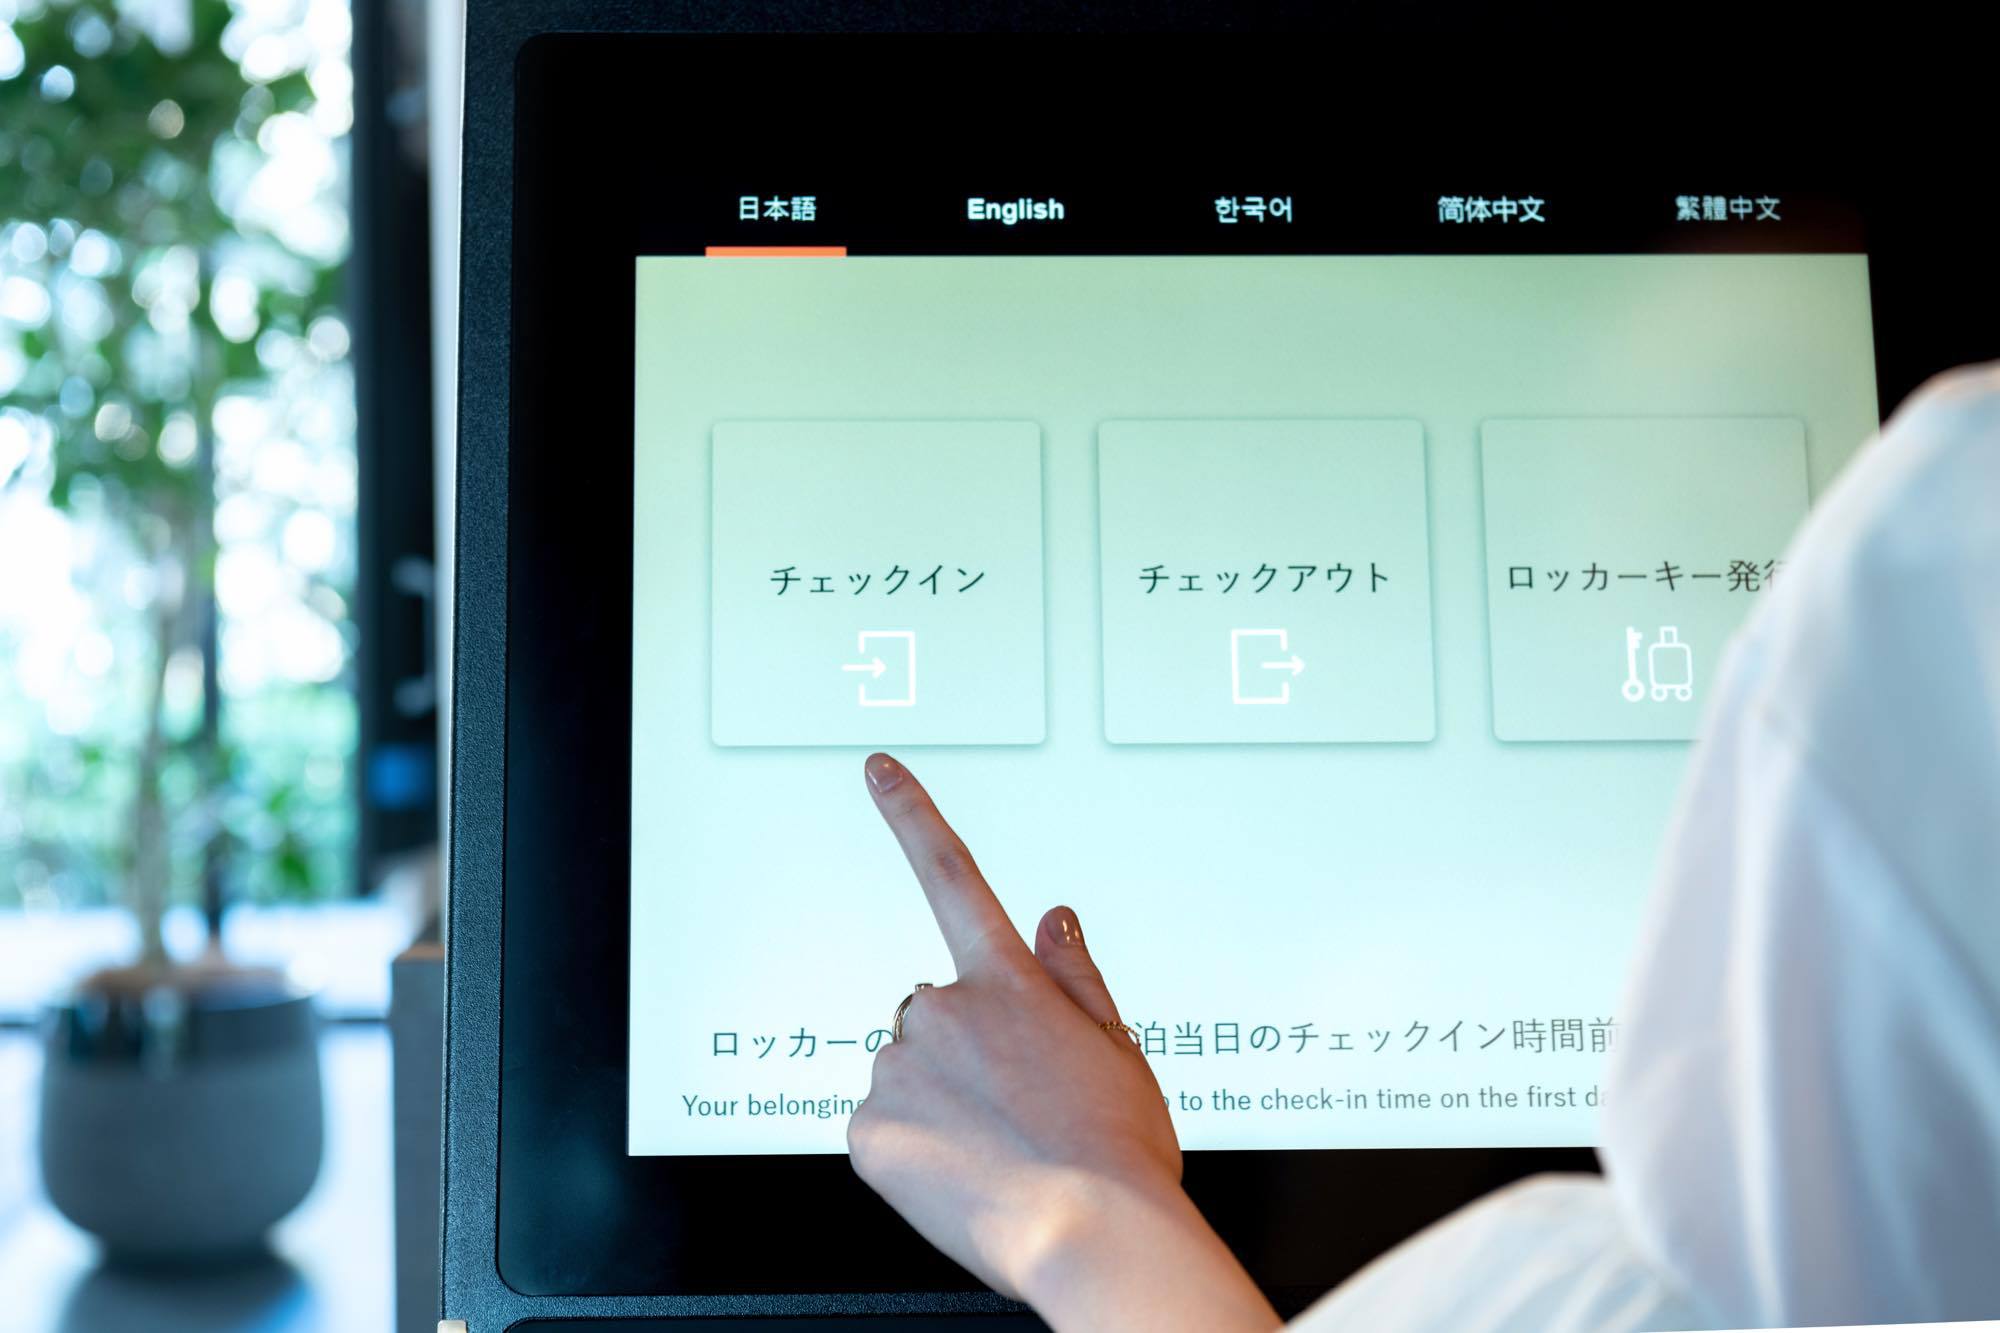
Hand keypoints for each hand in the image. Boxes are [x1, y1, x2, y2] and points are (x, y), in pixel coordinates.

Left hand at [846, 753, 1280, 1332]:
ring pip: (909, 1075)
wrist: (1088, 1236)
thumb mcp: (1120, 1048)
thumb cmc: (1116, 1153)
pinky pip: (884, 1128)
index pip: (952, 875)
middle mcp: (945, 1009)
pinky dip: (912, 1149)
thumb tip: (1054, 916)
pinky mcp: (868, 1127)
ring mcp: (900, 1066)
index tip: (878, 770)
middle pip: (937, 1015)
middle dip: (963, 1052)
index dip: (911, 815)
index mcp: (1009, 982)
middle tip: (1013, 1109)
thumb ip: (1076, 973)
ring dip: (939, 1103)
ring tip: (995, 1150)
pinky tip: (959, 1173)